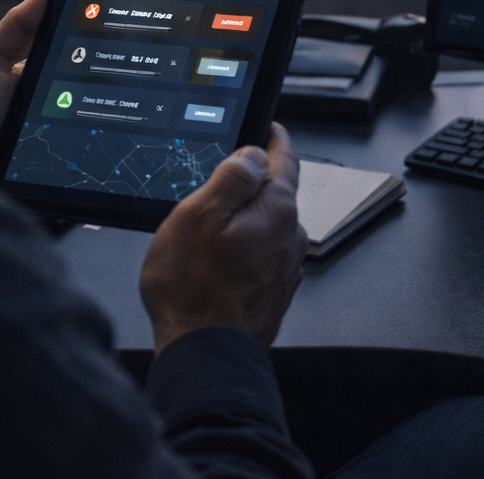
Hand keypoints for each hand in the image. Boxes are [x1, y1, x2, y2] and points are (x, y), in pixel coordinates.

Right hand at [140, 123, 307, 354]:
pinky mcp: (273, 293)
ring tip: (206, 229)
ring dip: (244, 220)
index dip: (273, 139)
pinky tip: (215, 262)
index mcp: (277, 210)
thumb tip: (254, 152)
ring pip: (266, 227)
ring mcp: (284, 268)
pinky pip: (260, 256)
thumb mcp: (199, 215)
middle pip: (275, 194)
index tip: (267, 126)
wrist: (204, 357)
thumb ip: (232, 178)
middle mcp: (290, 237)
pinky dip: (242, 249)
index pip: (285, 160)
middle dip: (250, 183)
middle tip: (215, 179)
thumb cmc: (193, 290)